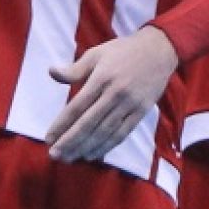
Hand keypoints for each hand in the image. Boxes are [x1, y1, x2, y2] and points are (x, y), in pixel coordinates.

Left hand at [46, 25, 179, 161]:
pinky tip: (92, 155)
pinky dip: (106, 146)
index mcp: (102, 78)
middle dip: (70, 141)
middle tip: (55, 155)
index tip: (49, 138)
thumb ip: (75, 68)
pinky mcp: (140, 112)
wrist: (159, 50)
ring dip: (85, 147)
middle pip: (89, 123)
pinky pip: (122, 133)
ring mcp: (129, 105)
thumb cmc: (123, 51)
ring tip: (69, 158)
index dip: (62, 124)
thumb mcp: (97, 53)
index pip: (78, 106)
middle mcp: (115, 94)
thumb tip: (51, 72)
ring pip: (105, 132)